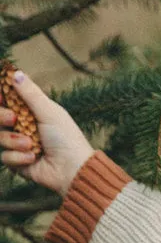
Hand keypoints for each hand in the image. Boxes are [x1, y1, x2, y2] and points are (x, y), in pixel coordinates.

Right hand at [0, 71, 93, 196]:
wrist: (72, 170)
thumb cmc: (66, 138)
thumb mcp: (49, 112)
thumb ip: (30, 93)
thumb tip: (15, 72)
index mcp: (30, 111)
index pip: (7, 100)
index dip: (1, 97)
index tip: (1, 97)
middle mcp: (21, 126)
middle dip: (1, 116)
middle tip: (14, 119)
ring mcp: (17, 144)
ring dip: (14, 141)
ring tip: (32, 145)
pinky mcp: (16, 162)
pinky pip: (5, 156)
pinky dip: (19, 157)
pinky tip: (33, 158)